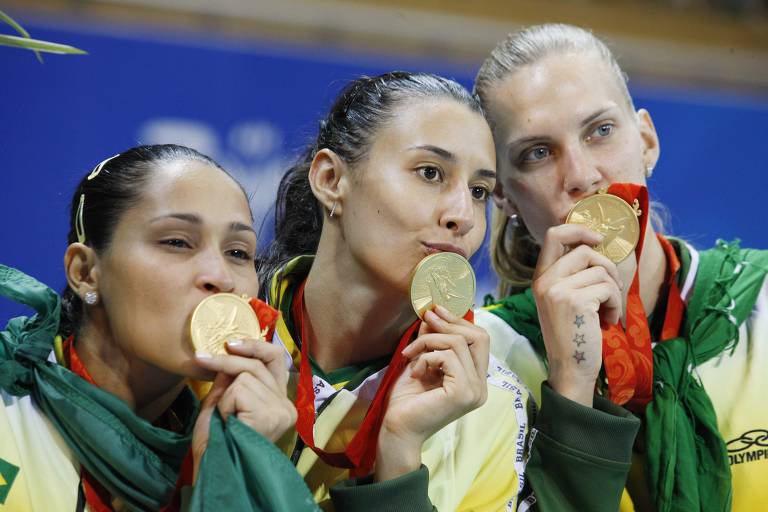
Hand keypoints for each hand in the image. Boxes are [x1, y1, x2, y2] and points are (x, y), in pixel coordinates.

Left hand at [190, 339, 295, 480]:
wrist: (214, 469)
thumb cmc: (216, 442)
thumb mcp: (222, 402)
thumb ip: (231, 379)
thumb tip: (230, 352)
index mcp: (279, 403)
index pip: (276, 360)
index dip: (256, 346)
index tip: (231, 344)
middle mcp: (286, 406)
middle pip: (258, 364)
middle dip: (227, 360)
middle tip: (201, 359)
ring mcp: (280, 410)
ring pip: (246, 376)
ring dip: (226, 396)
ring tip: (226, 419)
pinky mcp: (269, 414)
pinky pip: (240, 390)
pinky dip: (226, 404)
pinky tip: (229, 423)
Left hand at [375, 305, 488, 481]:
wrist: (397, 429)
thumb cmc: (407, 400)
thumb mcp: (420, 361)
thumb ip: (431, 341)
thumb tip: (433, 313)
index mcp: (475, 380)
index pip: (480, 340)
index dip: (459, 321)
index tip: (436, 310)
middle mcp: (481, 386)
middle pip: (479, 337)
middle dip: (449, 323)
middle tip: (426, 318)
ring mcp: (475, 391)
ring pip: (459, 343)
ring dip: (429, 342)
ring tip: (410, 354)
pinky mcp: (463, 392)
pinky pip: (448, 357)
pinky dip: (427, 357)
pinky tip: (415, 371)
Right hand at [532, 224, 622, 406]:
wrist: (570, 369)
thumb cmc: (573, 335)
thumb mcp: (564, 300)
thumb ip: (572, 275)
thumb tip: (597, 247)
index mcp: (540, 278)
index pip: (554, 235)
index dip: (579, 229)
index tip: (597, 240)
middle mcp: (544, 281)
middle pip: (584, 250)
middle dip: (608, 267)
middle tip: (611, 289)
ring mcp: (557, 290)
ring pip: (601, 270)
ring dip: (613, 291)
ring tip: (607, 311)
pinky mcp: (575, 301)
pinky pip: (608, 288)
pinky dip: (615, 304)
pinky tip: (607, 321)